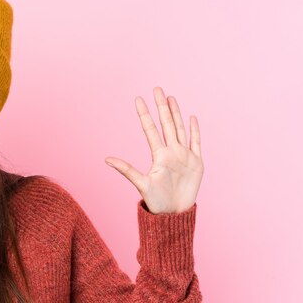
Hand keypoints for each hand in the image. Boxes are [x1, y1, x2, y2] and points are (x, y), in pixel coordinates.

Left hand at [104, 87, 203, 213]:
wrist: (175, 214)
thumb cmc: (156, 201)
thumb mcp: (141, 184)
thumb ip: (127, 169)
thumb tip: (106, 159)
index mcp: (158, 155)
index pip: (150, 130)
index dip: (145, 115)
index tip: (138, 99)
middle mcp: (171, 152)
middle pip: (166, 124)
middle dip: (162, 107)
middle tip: (157, 89)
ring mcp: (184, 156)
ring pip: (180, 129)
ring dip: (176, 113)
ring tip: (171, 98)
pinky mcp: (197, 163)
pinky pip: (196, 143)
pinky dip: (194, 131)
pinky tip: (191, 117)